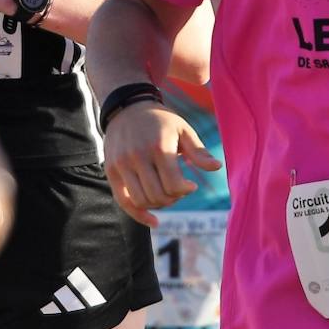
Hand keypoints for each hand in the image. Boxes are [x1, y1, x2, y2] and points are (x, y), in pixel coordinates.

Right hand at [102, 101, 221, 226]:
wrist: (127, 107)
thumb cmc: (161, 120)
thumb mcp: (183, 130)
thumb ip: (199, 151)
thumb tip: (217, 167)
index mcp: (159, 147)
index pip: (173, 185)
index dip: (185, 190)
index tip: (191, 185)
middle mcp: (138, 156)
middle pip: (158, 195)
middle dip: (174, 198)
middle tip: (179, 188)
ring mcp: (122, 164)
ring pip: (141, 200)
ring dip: (158, 204)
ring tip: (166, 194)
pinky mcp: (111, 171)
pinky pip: (123, 201)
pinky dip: (138, 215)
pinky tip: (154, 221)